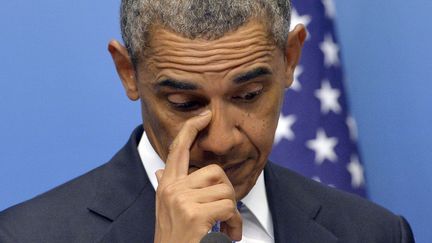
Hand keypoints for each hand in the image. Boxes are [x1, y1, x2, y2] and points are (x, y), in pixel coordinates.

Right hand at [153, 110, 241, 242]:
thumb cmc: (174, 239)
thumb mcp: (166, 211)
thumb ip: (167, 187)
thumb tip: (160, 171)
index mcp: (167, 186)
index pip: (178, 150)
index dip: (190, 129)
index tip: (204, 115)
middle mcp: (172, 189)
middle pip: (216, 171)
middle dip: (228, 192)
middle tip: (227, 213)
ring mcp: (181, 200)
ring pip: (226, 190)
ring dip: (233, 212)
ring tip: (226, 227)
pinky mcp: (193, 214)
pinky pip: (229, 207)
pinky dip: (235, 223)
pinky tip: (228, 234)